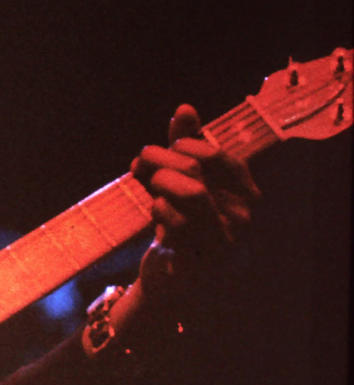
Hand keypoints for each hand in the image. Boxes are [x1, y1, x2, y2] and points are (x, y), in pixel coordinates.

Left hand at [130, 103, 259, 297]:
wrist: (173, 276)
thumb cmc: (180, 221)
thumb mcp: (181, 180)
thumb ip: (185, 145)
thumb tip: (186, 108)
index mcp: (244, 192)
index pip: (216, 154)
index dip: (184, 144)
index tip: (162, 149)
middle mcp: (242, 215)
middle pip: (195, 169)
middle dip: (159, 159)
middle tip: (140, 163)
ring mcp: (226, 239)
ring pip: (191, 192)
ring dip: (159, 182)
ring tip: (149, 186)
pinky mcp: (203, 259)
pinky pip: (177, 222)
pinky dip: (158, 209)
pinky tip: (155, 212)